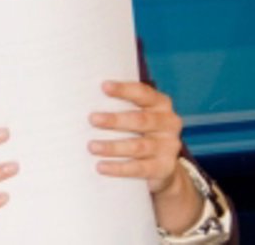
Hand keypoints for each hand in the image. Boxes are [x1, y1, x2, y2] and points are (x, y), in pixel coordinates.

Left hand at [88, 81, 200, 231]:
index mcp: (161, 104)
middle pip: (140, 120)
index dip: (124, 90)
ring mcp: (168, 146)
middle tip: (92, 119)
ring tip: (92, 146)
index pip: (143, 94)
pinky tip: (101, 167)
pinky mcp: (164, 167)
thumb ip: (121, 106)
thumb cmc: (141, 132)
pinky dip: (118, 168)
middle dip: (115, 120)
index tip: (104, 86)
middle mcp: (169, 123)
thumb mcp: (138, 116)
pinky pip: (139, 168)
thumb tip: (86, 98)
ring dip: (113, 147)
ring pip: (138, 146)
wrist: (163, 166)